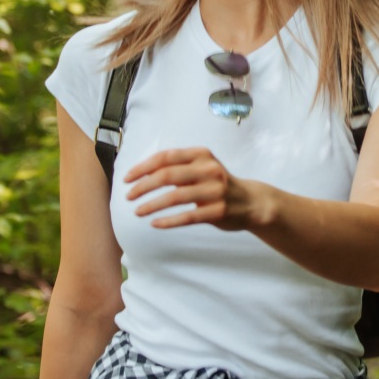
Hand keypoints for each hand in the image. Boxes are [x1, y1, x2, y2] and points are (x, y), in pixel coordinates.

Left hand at [125, 147, 268, 231]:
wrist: (251, 201)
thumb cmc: (218, 183)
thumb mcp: (202, 167)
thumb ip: (178, 167)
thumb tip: (142, 173)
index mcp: (201, 154)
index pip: (165, 157)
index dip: (143, 167)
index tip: (127, 178)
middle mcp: (209, 169)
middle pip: (167, 175)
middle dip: (143, 186)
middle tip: (128, 196)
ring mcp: (215, 190)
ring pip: (175, 197)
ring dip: (152, 205)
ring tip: (137, 212)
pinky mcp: (218, 211)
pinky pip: (188, 216)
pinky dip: (168, 221)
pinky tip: (155, 223)